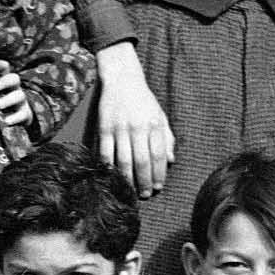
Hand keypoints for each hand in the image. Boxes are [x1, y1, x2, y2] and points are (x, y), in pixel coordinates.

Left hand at [0, 60, 35, 132]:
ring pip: (19, 96)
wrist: (18, 119)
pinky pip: (22, 114)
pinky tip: (6, 122)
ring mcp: (20, 101)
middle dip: (5, 81)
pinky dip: (15, 118)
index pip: (4, 68)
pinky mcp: (24, 114)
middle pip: (14, 79)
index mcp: (4, 81)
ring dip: (8, 100)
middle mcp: (14, 88)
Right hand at [95, 49, 174, 195]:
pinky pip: (105, 152)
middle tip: (145, 195)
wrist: (122, 79)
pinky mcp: (103, 127)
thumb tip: (171, 161)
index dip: (158, 174)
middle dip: (144, 181)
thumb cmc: (144, 100)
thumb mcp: (161, 116)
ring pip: (123, 160)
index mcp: (154, 124)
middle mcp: (137, 127)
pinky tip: (111, 176)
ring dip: (127, 178)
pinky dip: (108, 166)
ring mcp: (119, 127)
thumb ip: (167, 138)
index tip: (158, 187)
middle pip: (141, 161)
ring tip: (129, 190)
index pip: (158, 155)